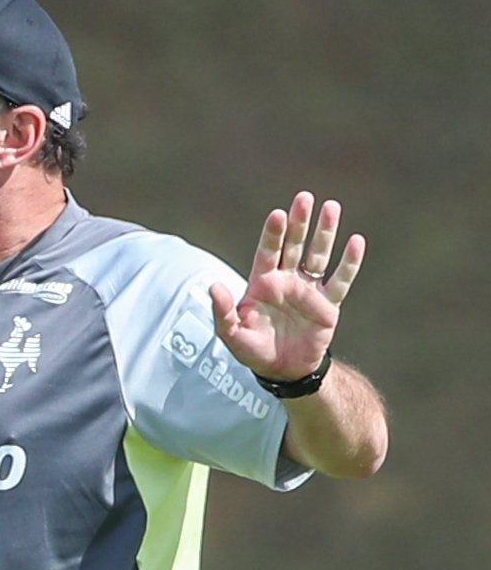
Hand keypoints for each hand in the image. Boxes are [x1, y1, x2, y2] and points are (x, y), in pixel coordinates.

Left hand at [208, 191, 365, 380]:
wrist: (283, 371)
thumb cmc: (253, 350)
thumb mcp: (231, 334)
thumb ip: (223, 311)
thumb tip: (213, 286)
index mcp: (262, 283)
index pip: (268, 252)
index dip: (273, 234)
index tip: (278, 214)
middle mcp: (286, 281)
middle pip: (293, 245)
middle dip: (299, 222)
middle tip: (305, 197)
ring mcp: (308, 290)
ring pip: (318, 256)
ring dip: (325, 233)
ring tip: (332, 207)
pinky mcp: (328, 305)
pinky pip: (340, 280)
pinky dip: (349, 262)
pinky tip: (356, 241)